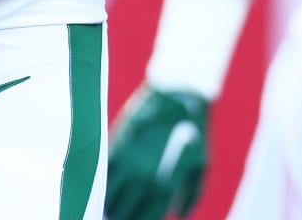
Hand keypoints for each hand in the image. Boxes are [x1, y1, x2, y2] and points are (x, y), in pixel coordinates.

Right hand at [105, 85, 209, 219]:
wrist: (179, 94)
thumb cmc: (194, 131)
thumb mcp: (201, 165)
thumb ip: (192, 195)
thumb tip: (178, 215)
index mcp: (164, 188)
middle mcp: (144, 179)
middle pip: (122, 213)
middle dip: (119, 217)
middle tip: (117, 215)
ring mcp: (128, 162)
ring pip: (107, 196)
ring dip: (106, 204)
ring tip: (106, 205)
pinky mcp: (117, 144)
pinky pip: (102, 173)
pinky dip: (99, 182)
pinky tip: (101, 185)